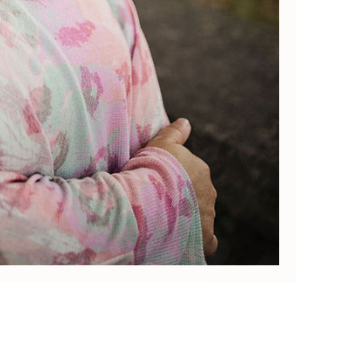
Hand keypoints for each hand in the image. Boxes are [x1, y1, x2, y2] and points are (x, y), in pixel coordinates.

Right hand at [145, 117, 217, 257]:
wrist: (152, 196)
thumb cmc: (154, 167)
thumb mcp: (162, 143)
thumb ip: (175, 132)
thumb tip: (186, 122)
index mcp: (201, 170)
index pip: (193, 175)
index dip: (177, 179)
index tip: (162, 182)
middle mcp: (209, 192)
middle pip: (199, 195)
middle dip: (186, 199)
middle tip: (164, 202)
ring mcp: (208, 215)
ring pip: (202, 216)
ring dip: (190, 218)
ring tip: (168, 221)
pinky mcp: (205, 237)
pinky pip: (207, 240)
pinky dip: (199, 239)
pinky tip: (186, 239)